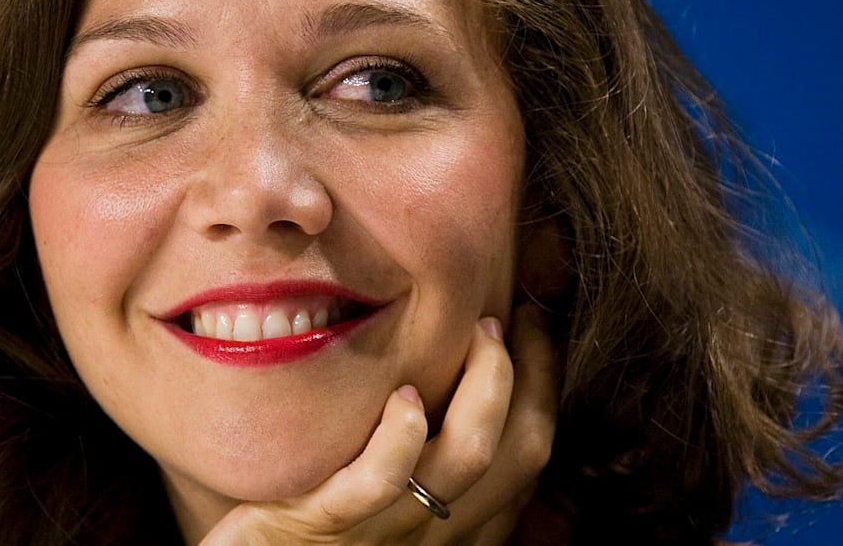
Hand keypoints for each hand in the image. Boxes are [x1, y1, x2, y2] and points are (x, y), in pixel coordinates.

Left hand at [199, 302, 558, 544]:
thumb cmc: (300, 523)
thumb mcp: (373, 490)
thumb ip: (416, 451)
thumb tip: (446, 364)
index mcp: (449, 526)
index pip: (523, 459)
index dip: (542, 390)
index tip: (533, 331)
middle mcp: (431, 535)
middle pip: (516, 455)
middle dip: (532, 378)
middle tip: (516, 318)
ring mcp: (381, 533)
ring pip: (466, 459)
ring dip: (486, 386)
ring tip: (481, 333)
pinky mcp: (322, 525)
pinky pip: (380, 482)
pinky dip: (401, 436)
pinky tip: (404, 395)